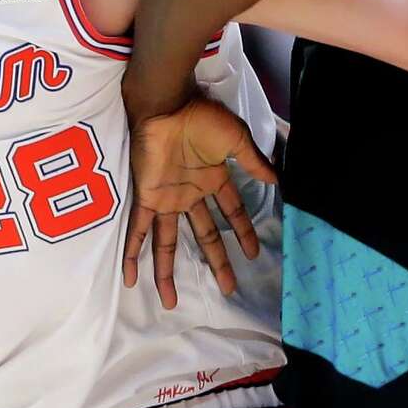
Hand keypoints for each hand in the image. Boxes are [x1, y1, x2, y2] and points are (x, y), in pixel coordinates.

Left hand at [124, 97, 276, 308]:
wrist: (168, 106)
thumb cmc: (202, 118)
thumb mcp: (236, 140)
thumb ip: (253, 162)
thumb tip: (278, 179)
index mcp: (213, 180)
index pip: (232, 213)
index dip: (243, 232)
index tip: (253, 254)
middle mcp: (190, 194)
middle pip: (205, 236)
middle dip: (217, 262)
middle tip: (229, 289)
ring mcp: (167, 198)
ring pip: (168, 244)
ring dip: (168, 272)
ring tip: (169, 301)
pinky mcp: (147, 197)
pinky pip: (137, 230)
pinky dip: (132, 254)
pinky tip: (129, 278)